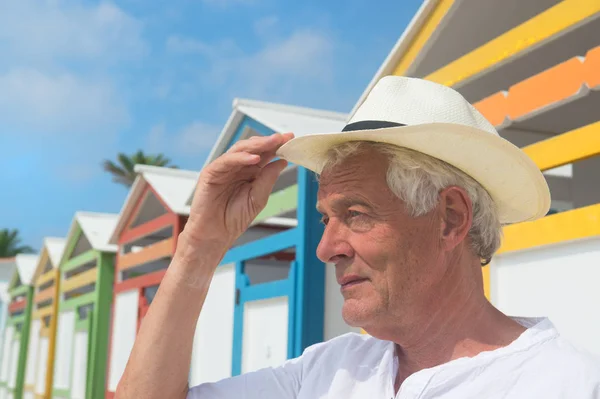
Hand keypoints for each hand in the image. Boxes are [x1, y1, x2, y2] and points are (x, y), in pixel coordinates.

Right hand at [184, 132, 294, 246]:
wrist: (215, 235)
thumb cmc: (233, 219)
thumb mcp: (258, 199)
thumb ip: (268, 179)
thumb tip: (282, 161)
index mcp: (249, 173)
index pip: (264, 155)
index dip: (277, 146)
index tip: (292, 139)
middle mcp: (236, 167)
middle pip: (253, 148)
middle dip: (269, 142)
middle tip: (283, 137)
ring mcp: (223, 168)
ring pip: (240, 150)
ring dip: (257, 145)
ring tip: (272, 142)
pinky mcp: (211, 173)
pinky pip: (227, 161)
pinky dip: (240, 158)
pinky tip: (254, 158)